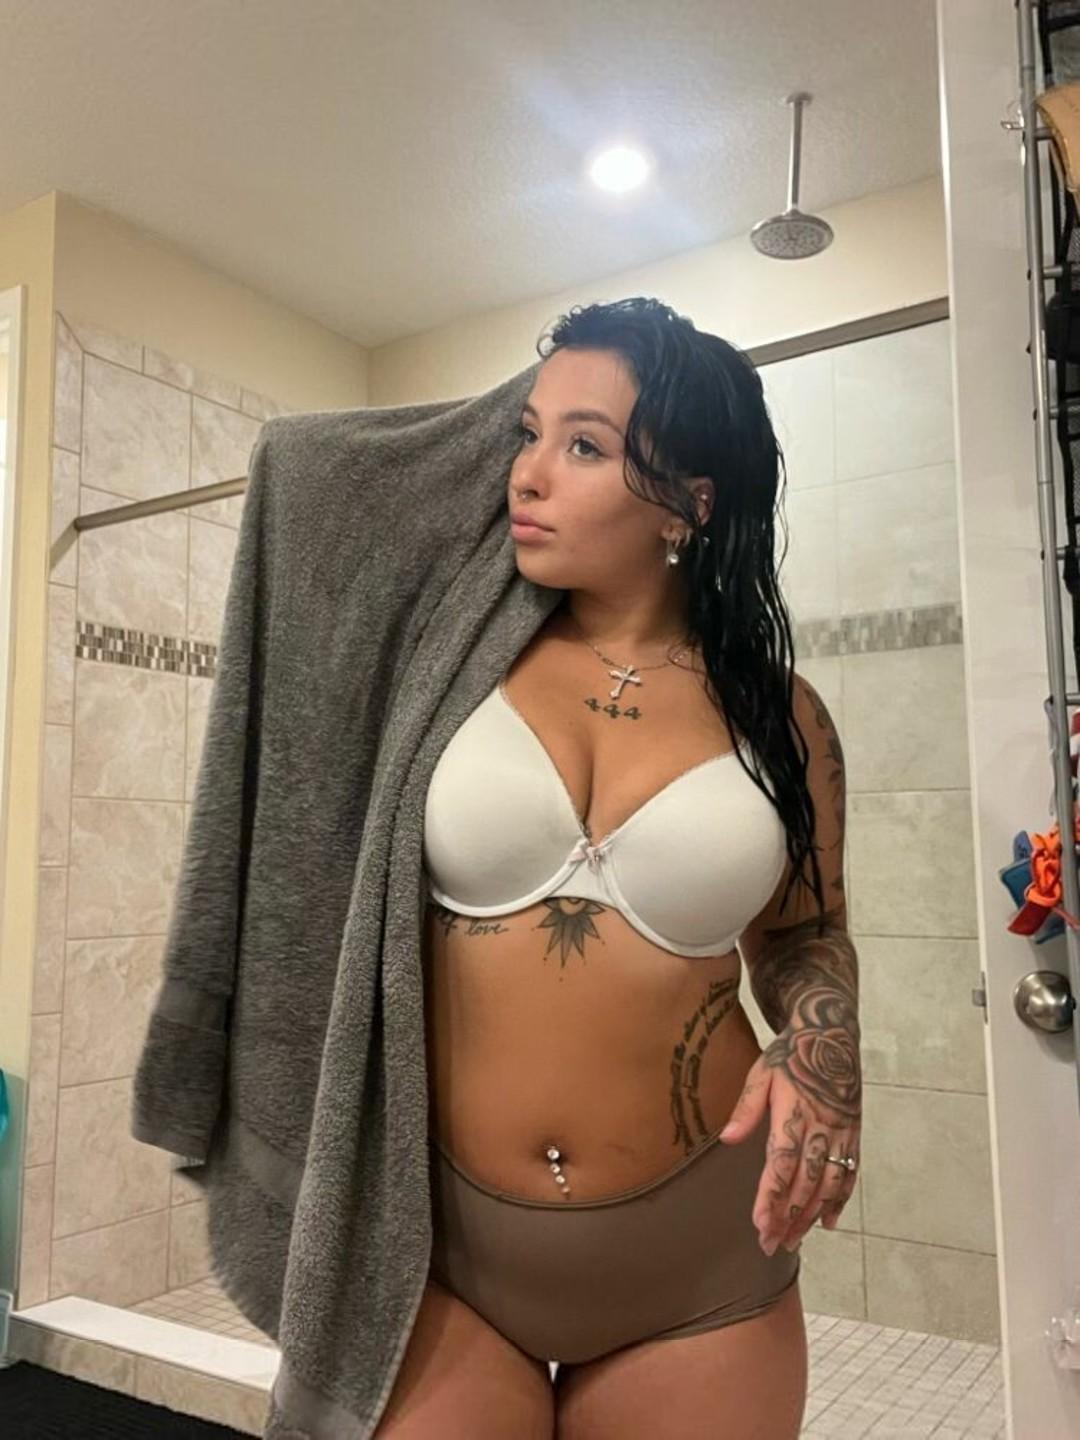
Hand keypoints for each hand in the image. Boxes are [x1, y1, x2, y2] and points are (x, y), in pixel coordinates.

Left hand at [718, 1025, 861, 1256]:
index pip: (782, 1164)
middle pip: (805, 1183)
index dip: (771, 1196)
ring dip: (810, 1217)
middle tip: (770, 1245)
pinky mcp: (853, 1134)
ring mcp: (842, 1133)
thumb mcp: (761, 1072)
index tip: (759, 1224)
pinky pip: (850, 1174)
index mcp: (795, 1113)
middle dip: (787, 1217)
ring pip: (829, 1185)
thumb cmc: (791, 1055)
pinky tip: (828, 1223)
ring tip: (793, 1241)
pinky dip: (840, 1201)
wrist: (831, 1035)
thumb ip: (746, 1108)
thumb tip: (727, 1138)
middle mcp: (823, 1128)